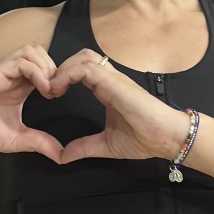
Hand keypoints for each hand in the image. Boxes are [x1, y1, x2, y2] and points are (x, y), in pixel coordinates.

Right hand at [0, 45, 63, 161]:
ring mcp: (3, 73)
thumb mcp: (17, 140)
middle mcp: (12, 76)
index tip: (59, 96)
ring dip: (46, 67)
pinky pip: (20, 62)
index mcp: (19, 87)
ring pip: (31, 51)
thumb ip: (39, 143)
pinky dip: (37, 72)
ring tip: (49, 90)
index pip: (43, 67)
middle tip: (56, 91)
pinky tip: (42, 90)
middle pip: (40, 53)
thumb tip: (61, 156)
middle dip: (54, 68)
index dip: (56, 77)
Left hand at [49, 49, 188, 164]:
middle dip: (61, 68)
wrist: (165, 138)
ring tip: (52, 88)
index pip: (82, 70)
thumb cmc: (143, 139)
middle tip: (48, 88)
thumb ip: (83, 147)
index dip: (64, 77)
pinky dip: (68, 74)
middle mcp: (110, 80)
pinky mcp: (114, 82)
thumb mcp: (105, 145)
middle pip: (82, 57)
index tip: (51, 94)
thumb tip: (63, 156)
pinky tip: (58, 89)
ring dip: (63, 69)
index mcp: (108, 90)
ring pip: (84, 57)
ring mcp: (113, 79)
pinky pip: (86, 68)